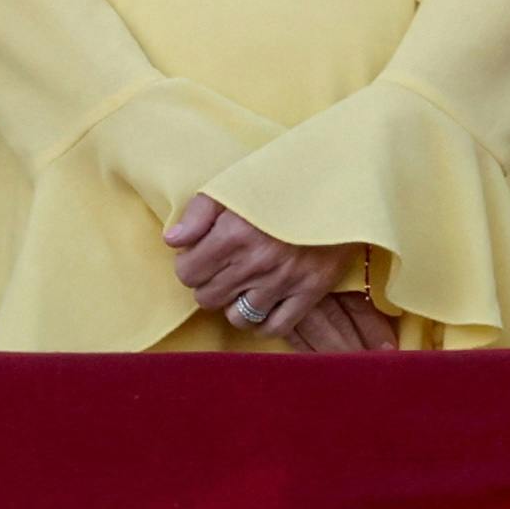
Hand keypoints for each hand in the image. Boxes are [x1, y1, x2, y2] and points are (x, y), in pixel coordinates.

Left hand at [165, 196, 388, 346]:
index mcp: (232, 235)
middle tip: (223, 268)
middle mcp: (255, 263)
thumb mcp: (232, 185)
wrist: (337, 183)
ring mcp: (284, 281)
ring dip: (234, 303)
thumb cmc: (280, 181)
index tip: (202, 255)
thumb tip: (172, 242)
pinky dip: (264, 321)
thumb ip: (197, 213)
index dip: (190, 264)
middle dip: (209, 283)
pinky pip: (275, 327)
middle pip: (207, 297)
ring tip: (243, 285)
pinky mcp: (310, 291)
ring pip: (237, 317)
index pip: (187, 273)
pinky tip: (262, 304)